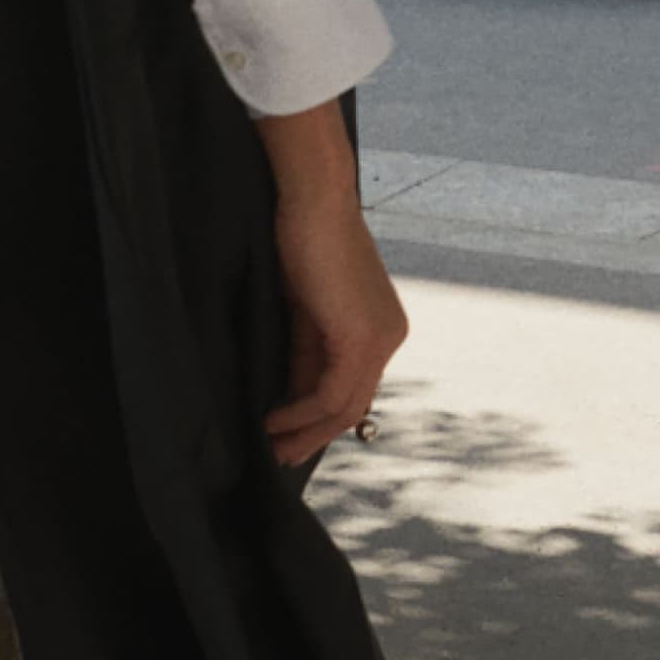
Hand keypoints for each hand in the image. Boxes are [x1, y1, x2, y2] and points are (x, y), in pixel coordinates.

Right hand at [254, 101, 408, 464]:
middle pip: (353, 404)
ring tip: (269, 447)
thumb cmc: (303, 241)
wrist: (312, 202)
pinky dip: (301, 413)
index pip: (352, 387)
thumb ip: (306, 351)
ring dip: (305, 432)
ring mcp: (381, 338)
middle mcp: (390, 336)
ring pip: (345, 406)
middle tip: (277, 458)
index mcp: (381, 327)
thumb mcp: (304, 310)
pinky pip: (332, 393)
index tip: (285, 437)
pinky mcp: (360, 338)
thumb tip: (291, 396)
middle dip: (313, 436)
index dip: (318, 418)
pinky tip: (273, 420)